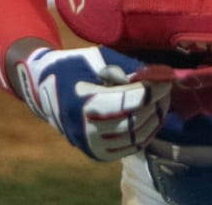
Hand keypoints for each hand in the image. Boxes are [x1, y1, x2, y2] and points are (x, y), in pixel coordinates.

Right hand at [13, 45, 169, 160]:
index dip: (152, 91)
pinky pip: (129, 148)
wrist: (44, 89)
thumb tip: (158, 75)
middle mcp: (86, 130)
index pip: (128, 101)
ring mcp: (91, 145)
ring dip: (154, 119)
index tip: (167, 79)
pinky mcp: (97, 154)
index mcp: (83, 102)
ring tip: (163, 101)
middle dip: (156, 104)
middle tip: (167, 88)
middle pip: (134, 121)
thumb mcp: (97, 58)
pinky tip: (153, 117)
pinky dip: (146, 133)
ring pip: (135, 137)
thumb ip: (127, 67)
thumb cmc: (73, 66)